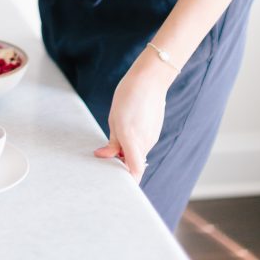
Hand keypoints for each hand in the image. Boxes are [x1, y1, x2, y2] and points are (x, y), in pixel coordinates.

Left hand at [93, 50, 172, 180]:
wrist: (150, 79)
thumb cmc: (128, 95)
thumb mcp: (114, 118)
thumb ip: (112, 142)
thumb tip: (104, 156)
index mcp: (131, 138)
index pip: (135, 171)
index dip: (127, 180)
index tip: (116, 181)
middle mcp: (144, 142)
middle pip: (134, 164)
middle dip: (122, 163)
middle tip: (108, 153)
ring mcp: (152, 137)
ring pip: (138, 153)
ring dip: (128, 151)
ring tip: (117, 133)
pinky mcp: (155, 132)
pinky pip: (143, 144)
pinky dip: (135, 143)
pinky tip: (128, 126)